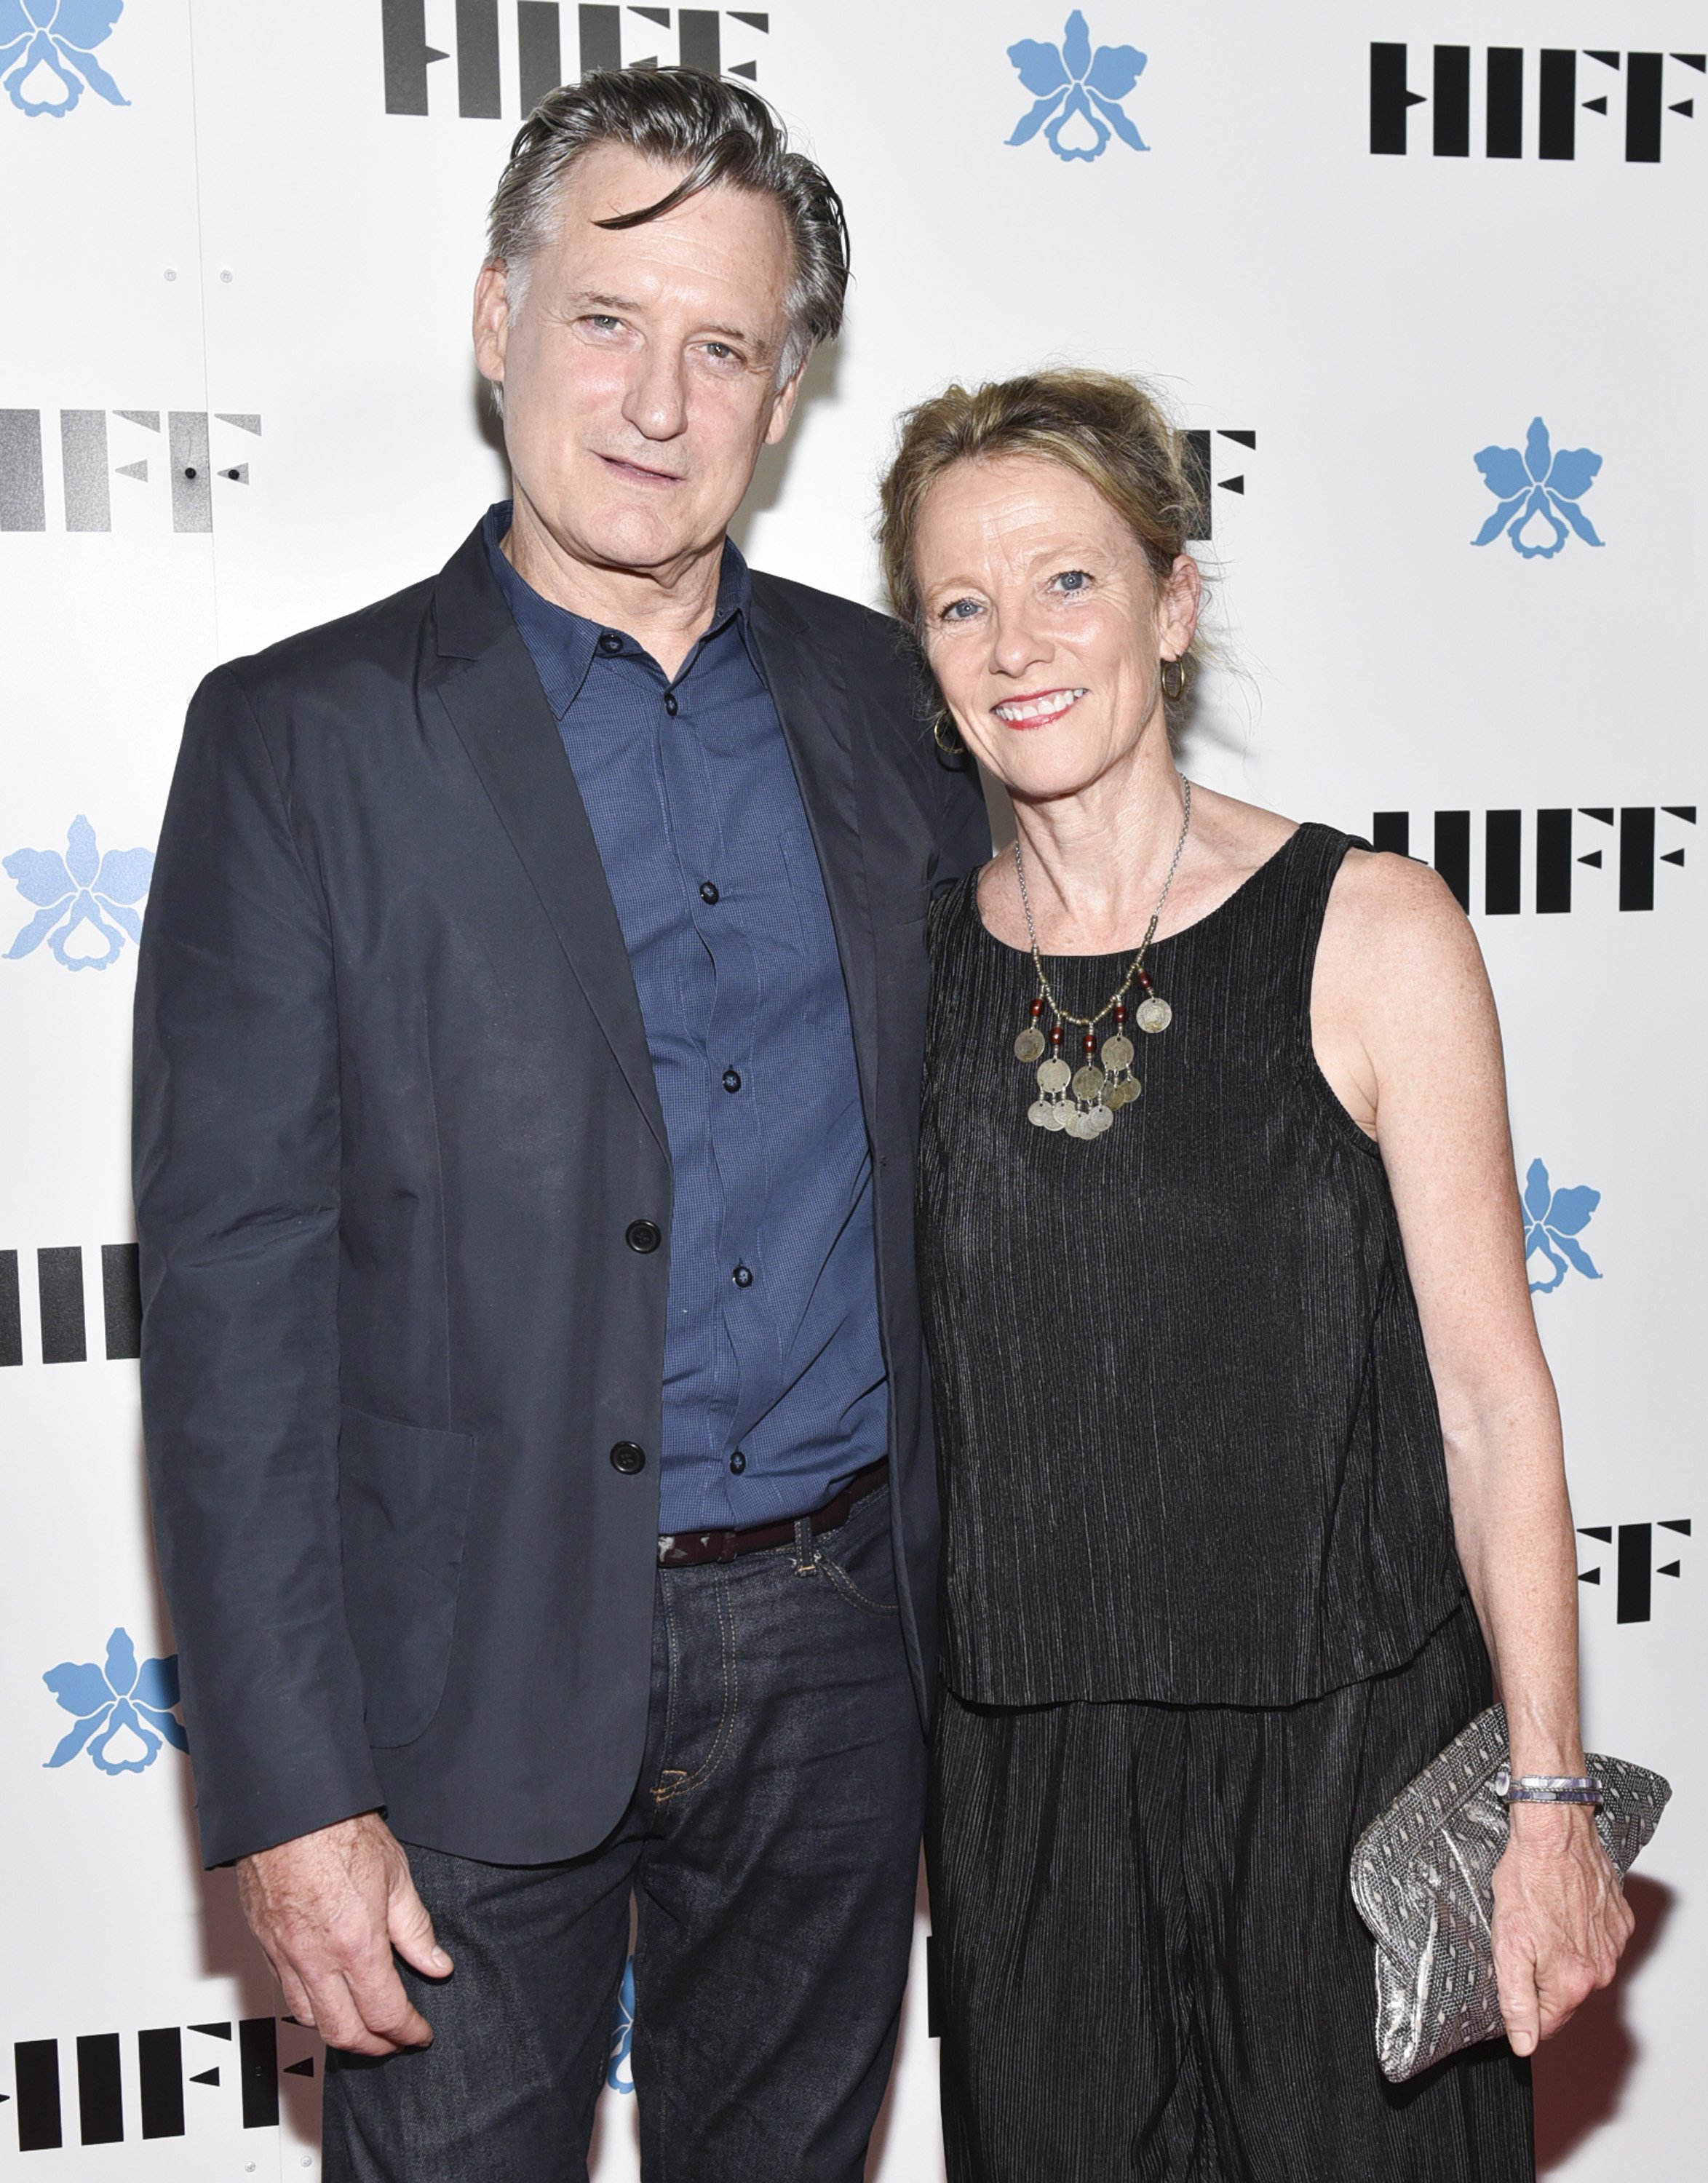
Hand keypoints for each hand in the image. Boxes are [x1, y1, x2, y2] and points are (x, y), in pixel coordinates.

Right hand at [236, 1812, 451, 2055]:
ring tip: (363, 2025)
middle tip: (396, 2040)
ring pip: (309, 2020)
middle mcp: (316, 1958)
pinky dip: (310, 2007)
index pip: (385, 2013)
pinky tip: (327, 1997)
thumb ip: (416, 1929)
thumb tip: (437, 1965)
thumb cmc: (338, 1828)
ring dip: (340, 2032)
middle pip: (344, 2032)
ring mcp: (285, 1954)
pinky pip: (285, 1993)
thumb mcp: (396, 1875)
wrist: (290, 1805)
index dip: (408, 2032)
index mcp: (356, 1944)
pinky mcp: (264, 1944)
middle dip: (375, 2046)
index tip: (420, 2033)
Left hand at [1490, 1803, 1633, 2055]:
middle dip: (1541, 1979)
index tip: (1511, 1990)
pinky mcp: (1619, 1920)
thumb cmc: (1528, 1878)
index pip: (1547, 2023)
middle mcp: (1600, 1969)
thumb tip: (1523, 2043)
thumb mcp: (1507, 1944)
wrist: (1554, 1833)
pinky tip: (1560, 1910)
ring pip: (1582, 1967)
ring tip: (1540, 1923)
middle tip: (1521, 1944)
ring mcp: (1613, 1944)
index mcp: (1572, 1981)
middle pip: (1564, 1995)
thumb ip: (1516, 2000)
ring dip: (1561, 1955)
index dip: (1523, 2012)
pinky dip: (1580, 1932)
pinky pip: (1597, 1941)